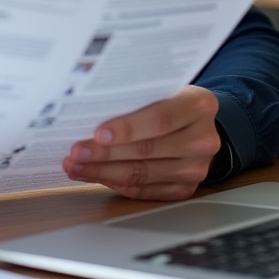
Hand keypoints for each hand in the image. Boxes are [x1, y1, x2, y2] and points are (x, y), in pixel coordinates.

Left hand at [62, 85, 220, 200]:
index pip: (160, 119)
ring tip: (76, 165)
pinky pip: (144, 191)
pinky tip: (94, 175)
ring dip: (103, 172)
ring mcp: (196, 168)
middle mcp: (203, 139)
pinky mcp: (185, 189)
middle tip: (76, 152)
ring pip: (142, 174)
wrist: (197, 124)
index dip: (127, 128)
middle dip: (104, 153)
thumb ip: (136, 96)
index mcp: (199, 105)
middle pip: (147, 150)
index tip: (98, 134)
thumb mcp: (162, 88)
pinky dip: (114, 183)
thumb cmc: (170, 100)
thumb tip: (88, 108)